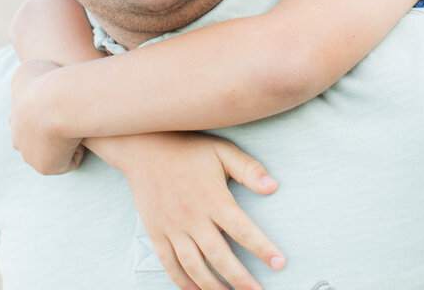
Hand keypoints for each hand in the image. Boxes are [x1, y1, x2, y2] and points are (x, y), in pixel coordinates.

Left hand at [10, 59, 84, 172]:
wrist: (57, 100)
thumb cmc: (49, 79)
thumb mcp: (29, 68)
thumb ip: (25, 76)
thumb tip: (29, 82)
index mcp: (15, 116)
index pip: (31, 120)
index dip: (50, 113)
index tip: (65, 105)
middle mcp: (17, 138)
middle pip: (39, 140)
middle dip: (54, 133)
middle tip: (74, 120)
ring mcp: (29, 155)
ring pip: (52, 152)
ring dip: (65, 143)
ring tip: (82, 129)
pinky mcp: (45, 167)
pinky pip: (65, 162)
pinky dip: (76, 152)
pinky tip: (84, 138)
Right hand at [101, 132, 284, 289]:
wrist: (143, 147)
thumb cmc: (188, 148)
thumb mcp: (221, 151)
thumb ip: (248, 169)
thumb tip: (273, 187)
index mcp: (213, 198)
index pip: (242, 229)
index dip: (262, 248)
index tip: (279, 264)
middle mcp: (192, 217)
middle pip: (220, 256)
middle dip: (240, 279)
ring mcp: (172, 227)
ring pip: (194, 266)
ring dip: (213, 286)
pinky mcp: (156, 232)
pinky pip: (169, 264)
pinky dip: (182, 281)